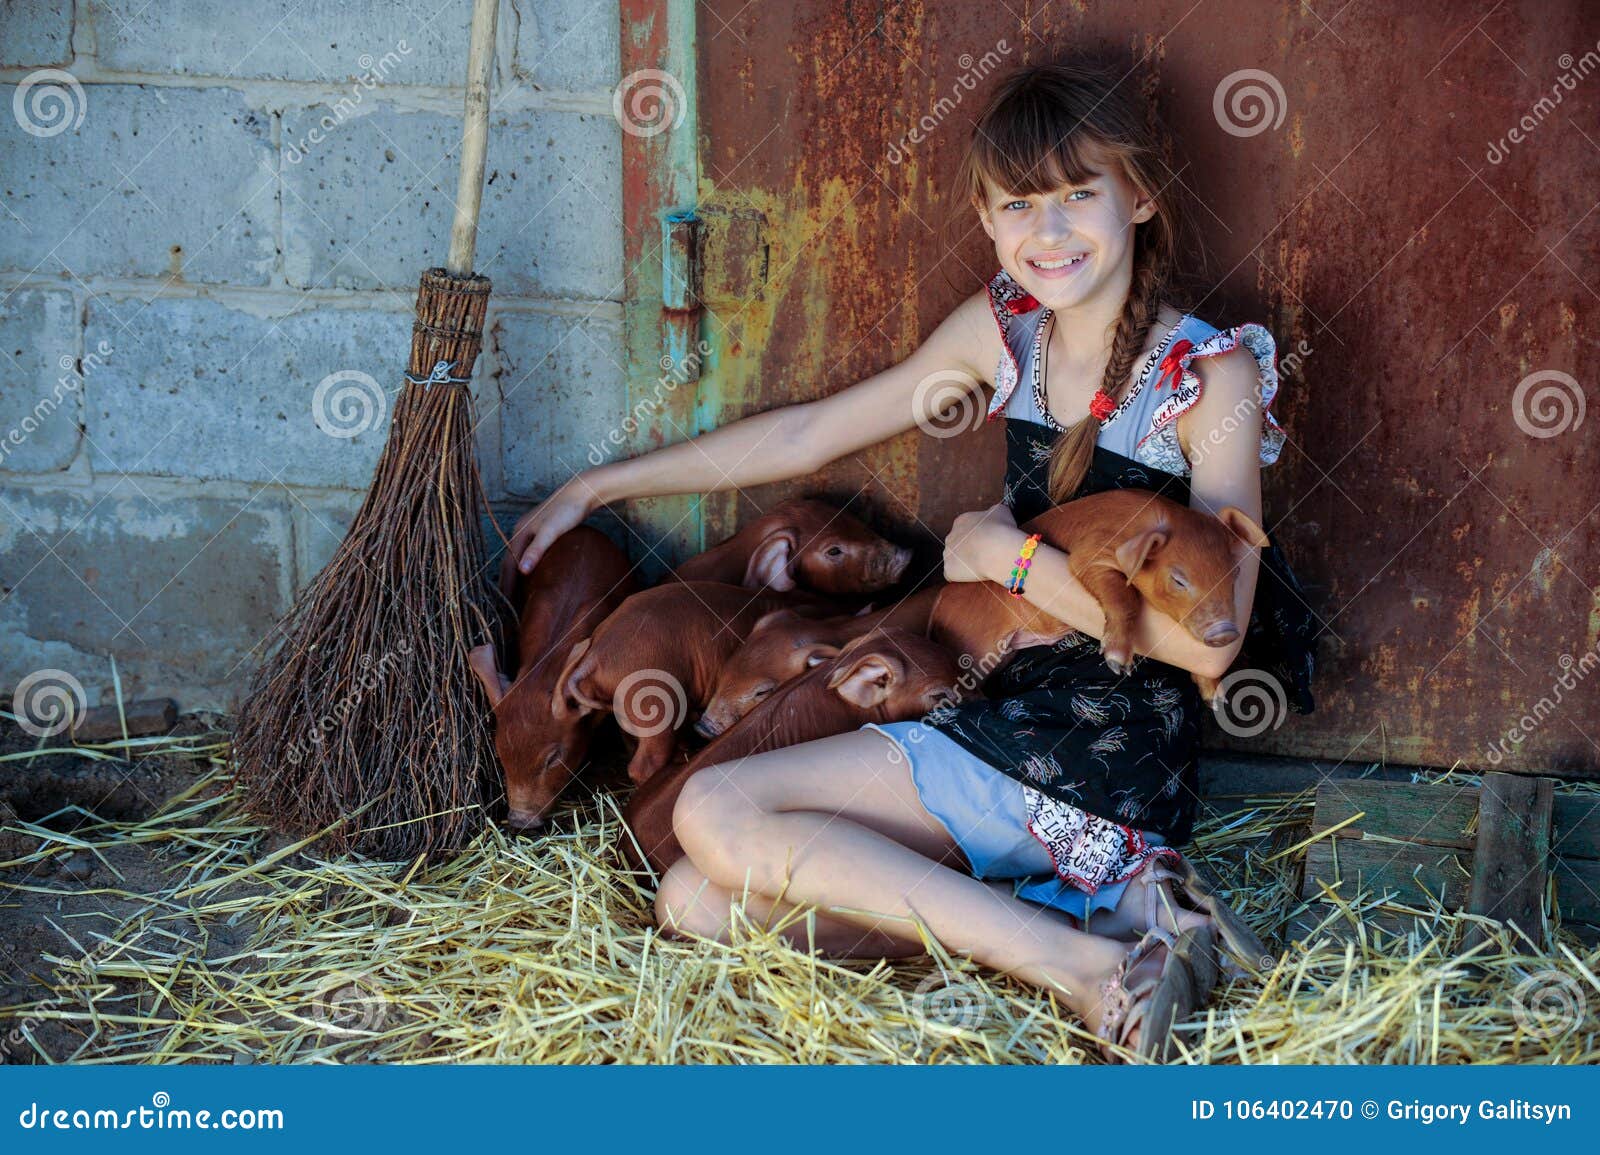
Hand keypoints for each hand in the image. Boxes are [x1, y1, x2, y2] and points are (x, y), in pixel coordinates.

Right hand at [497, 479, 597, 595]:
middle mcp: (521, 530)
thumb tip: (521, 571)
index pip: (508, 564)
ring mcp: (531, 530)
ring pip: (518, 558)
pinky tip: (533, 577)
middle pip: (510, 562)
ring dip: (516, 576)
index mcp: (519, 532)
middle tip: (508, 607)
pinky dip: (527, 567)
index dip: (506, 584)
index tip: (506, 605)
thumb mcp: (551, 532)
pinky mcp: (542, 530)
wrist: (583, 492)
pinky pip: (529, 553)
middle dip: (508, 583)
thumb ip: (536, 551)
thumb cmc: (568, 511)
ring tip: (517, 596)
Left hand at [942, 502, 1021, 584]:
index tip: (989, 542)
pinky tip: (975, 576)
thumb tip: (995, 514)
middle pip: (959, 544)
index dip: (979, 537)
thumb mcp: (1001, 511)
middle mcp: (950, 536)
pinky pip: (953, 575)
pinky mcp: (948, 570)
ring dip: (965, 564)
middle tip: (986, 555)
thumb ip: (994, 512)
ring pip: (955, 560)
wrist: (997, 550)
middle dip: (970, 550)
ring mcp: (948, 554)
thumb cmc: (1001, 529)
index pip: (967, 529)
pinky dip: (962, 577)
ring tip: (982, 567)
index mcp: (961, 521)